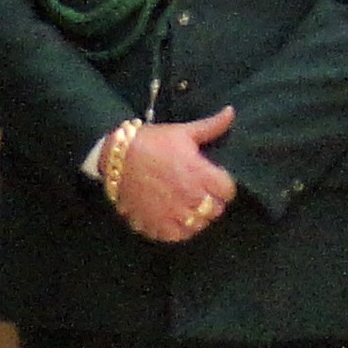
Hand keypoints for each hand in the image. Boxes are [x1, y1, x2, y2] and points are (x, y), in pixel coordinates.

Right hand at [112, 108, 240, 244]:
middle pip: (216, 210)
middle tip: (201, 192)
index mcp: (200, 173)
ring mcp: (173, 212)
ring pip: (199, 225)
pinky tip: (174, 218)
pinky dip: (179, 230)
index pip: (228, 190)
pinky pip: (177, 236)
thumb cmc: (152, 142)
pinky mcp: (156, 224)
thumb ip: (211, 127)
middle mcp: (190, 196)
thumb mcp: (183, 132)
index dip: (223, 185)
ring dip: (197, 216)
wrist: (116, 157)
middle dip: (212, 201)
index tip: (214, 180)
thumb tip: (231, 112)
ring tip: (188, 206)